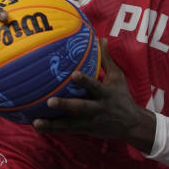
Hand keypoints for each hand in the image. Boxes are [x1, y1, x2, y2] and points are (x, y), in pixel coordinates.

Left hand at [33, 39, 155, 148]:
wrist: (131, 124)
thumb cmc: (122, 96)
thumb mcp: (118, 78)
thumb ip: (106, 60)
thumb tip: (101, 39)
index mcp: (106, 93)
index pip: (95, 86)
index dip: (85, 81)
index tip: (73, 75)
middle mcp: (98, 108)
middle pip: (81, 107)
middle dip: (66, 105)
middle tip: (49, 102)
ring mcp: (91, 121)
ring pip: (70, 123)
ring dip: (53, 123)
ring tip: (36, 122)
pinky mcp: (85, 130)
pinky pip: (67, 130)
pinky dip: (53, 129)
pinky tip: (37, 127)